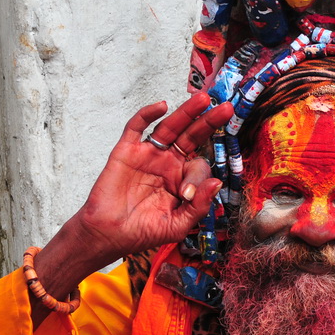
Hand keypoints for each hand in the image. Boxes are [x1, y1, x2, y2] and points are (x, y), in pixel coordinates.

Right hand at [75, 93, 233, 265]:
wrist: (109, 235)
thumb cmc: (143, 232)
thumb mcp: (178, 225)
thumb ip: (199, 206)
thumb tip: (216, 182)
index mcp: (181, 180)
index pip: (198, 166)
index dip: (197, 177)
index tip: (186, 193)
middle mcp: (167, 163)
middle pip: (192, 136)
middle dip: (209, 122)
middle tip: (225, 108)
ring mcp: (148, 154)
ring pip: (170, 127)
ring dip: (186, 112)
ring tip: (203, 99)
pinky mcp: (127, 150)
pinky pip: (137, 127)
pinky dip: (148, 114)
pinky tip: (162, 106)